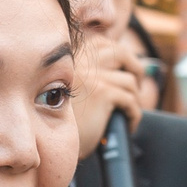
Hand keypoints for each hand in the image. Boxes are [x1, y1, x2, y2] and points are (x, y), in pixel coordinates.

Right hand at [71, 33, 143, 162]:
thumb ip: (89, 75)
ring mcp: (92, 75)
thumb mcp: (73, 90)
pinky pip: (131, 101)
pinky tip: (128, 125)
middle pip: (120, 53)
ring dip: (135, 98)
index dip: (119, 55)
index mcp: (71, 56)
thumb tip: (129, 69)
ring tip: (130, 111)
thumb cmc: (60, 120)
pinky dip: (134, 114)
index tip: (126, 70)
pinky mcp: (102, 93)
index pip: (102, 44)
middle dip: (135, 68)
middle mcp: (80, 60)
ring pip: (129, 81)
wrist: (48, 142)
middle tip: (137, 85)